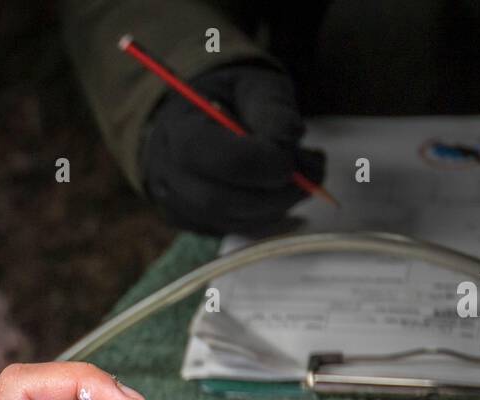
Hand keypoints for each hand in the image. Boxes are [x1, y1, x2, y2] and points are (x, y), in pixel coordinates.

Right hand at [142, 63, 325, 236]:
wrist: (202, 115)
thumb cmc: (231, 98)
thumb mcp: (255, 88)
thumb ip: (274, 111)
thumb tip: (289, 143)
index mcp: (178, 131)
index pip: (220, 161)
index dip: (264, 163)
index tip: (293, 154)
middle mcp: (169, 174)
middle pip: (221, 201)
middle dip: (275, 195)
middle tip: (310, 179)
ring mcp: (177, 204)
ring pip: (231, 223)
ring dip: (277, 208)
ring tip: (302, 182)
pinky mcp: (192, 223)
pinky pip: (235, 231)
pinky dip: (268, 219)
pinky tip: (283, 198)